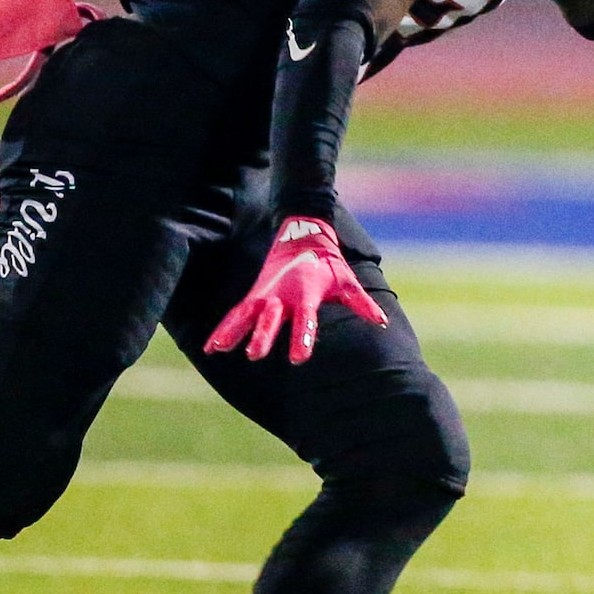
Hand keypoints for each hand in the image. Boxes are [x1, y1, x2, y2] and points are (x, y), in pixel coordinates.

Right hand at [204, 217, 387, 365]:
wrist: (302, 235)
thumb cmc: (328, 263)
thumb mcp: (347, 281)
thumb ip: (362, 303)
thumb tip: (382, 322)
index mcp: (307, 294)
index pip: (306, 319)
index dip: (302, 337)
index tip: (298, 358)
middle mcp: (283, 295)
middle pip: (271, 318)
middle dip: (263, 335)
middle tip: (254, 355)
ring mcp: (265, 294)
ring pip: (246, 315)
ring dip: (234, 332)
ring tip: (220, 350)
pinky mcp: (255, 295)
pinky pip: (236, 314)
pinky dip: (224, 329)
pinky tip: (212, 348)